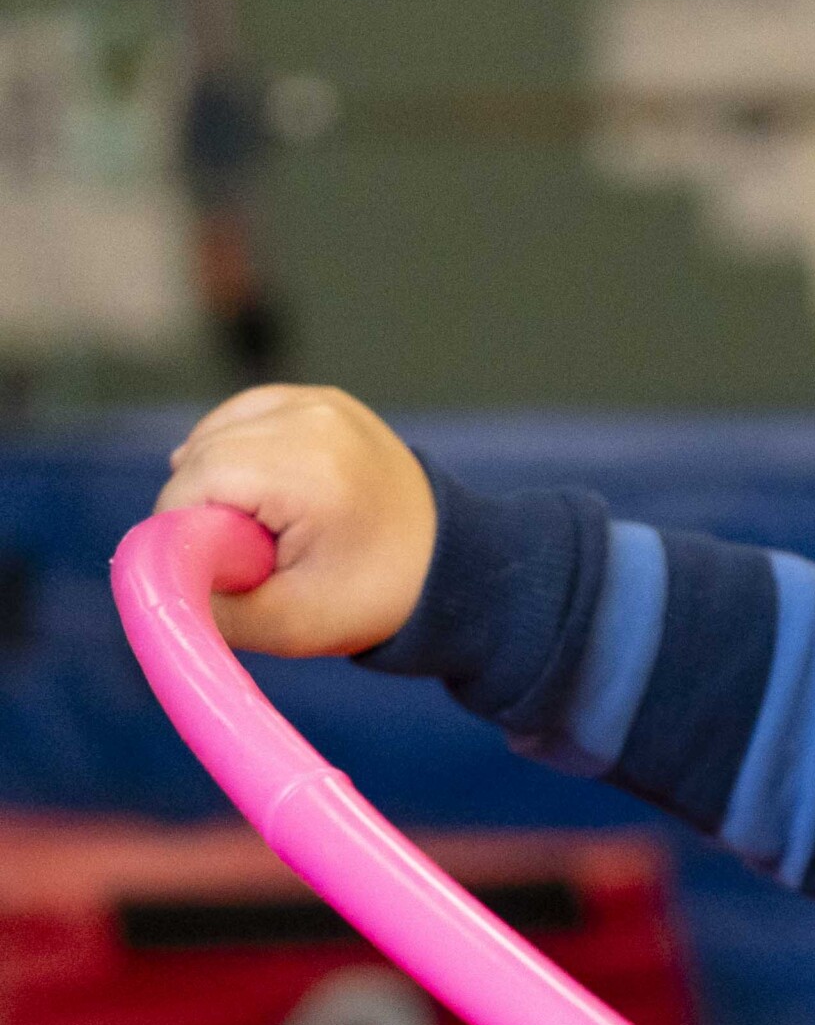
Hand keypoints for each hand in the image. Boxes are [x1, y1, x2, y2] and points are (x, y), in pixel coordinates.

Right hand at [155, 384, 436, 657]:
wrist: (454, 567)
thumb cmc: (376, 600)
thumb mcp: (288, 625)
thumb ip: (209, 605)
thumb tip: (150, 579)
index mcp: (307, 468)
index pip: (192, 484)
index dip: (189, 533)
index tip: (228, 568)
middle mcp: (312, 419)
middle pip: (201, 455)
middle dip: (208, 509)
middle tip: (259, 554)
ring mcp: (319, 402)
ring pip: (215, 434)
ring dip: (222, 482)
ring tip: (274, 526)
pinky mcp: (320, 399)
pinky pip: (244, 419)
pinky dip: (241, 455)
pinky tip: (270, 494)